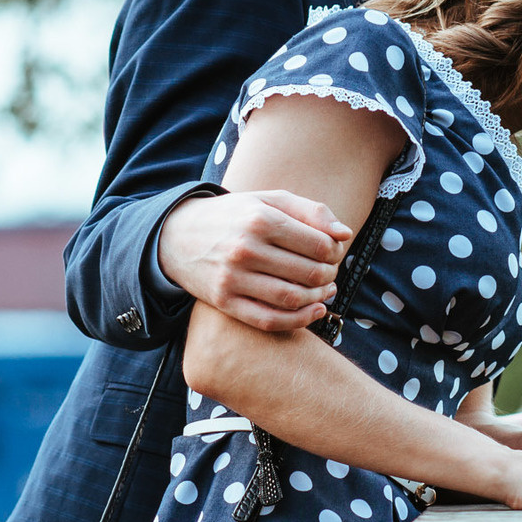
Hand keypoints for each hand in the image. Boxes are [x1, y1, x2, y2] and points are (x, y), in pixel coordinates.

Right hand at [156, 190, 350, 331]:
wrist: (176, 236)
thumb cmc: (233, 216)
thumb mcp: (268, 200)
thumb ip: (310, 211)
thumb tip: (345, 234)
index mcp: (260, 218)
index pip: (318, 244)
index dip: (334, 251)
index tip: (333, 252)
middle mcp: (246, 249)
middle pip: (309, 272)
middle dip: (329, 275)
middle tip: (330, 273)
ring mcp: (234, 278)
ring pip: (292, 298)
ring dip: (318, 299)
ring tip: (325, 291)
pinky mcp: (225, 302)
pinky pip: (269, 319)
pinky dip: (298, 321)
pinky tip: (314, 312)